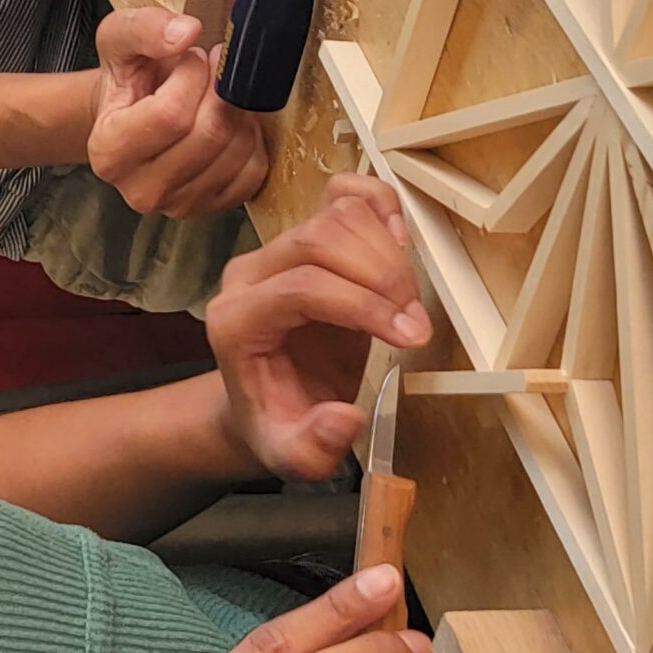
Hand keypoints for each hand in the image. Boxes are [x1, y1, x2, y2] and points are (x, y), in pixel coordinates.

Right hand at [87, 7, 268, 217]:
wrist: (131, 113)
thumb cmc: (127, 80)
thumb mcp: (119, 40)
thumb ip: (145, 28)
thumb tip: (187, 33)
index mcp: (108, 152)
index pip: (171, 114)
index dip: (193, 76)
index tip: (191, 59)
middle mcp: (140, 191)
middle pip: (208, 134)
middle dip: (219, 90)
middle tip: (212, 72)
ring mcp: (177, 205)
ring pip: (235, 151)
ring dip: (236, 111)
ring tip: (216, 96)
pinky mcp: (212, 208)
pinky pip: (253, 171)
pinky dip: (251, 139)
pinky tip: (228, 123)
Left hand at [204, 176, 430, 479]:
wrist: (266, 402)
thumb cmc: (278, 423)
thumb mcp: (289, 456)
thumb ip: (312, 448)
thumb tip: (345, 418)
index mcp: (235, 320)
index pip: (301, 287)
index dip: (363, 305)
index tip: (412, 338)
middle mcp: (250, 274)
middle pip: (320, 240)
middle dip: (382, 279)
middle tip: (416, 327)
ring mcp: (278, 248)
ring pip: (337, 215)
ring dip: (388, 254)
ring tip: (410, 305)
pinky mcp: (308, 236)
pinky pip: (344, 196)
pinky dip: (381, 209)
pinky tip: (402, 246)